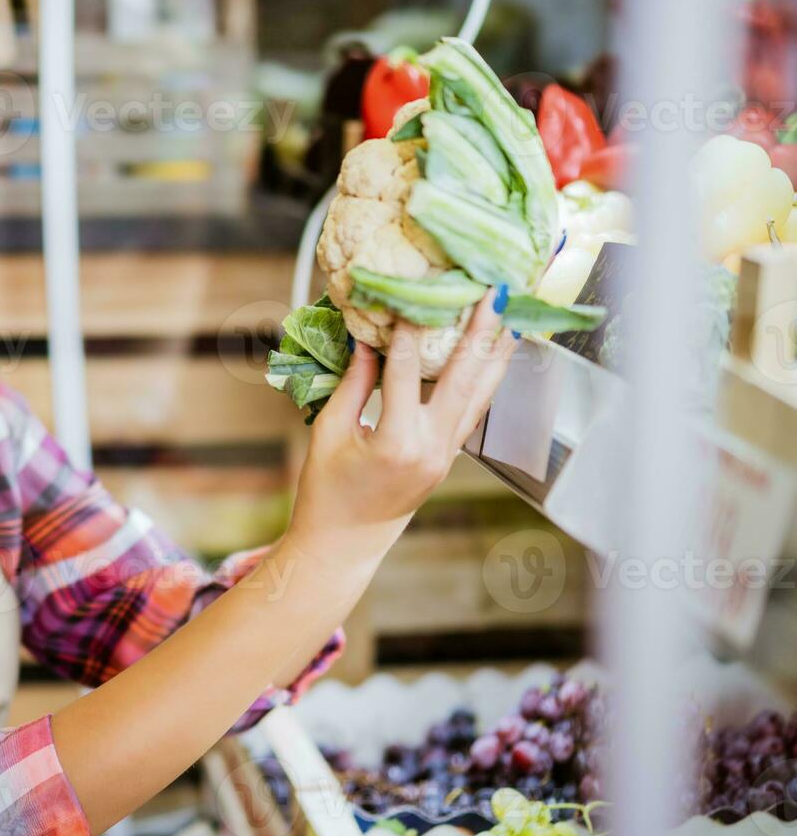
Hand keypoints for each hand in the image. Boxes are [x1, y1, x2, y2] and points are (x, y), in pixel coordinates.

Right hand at [285, 289, 515, 556]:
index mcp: (396, 441)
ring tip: (511, 315)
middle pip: (461, 378)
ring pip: (479, 395)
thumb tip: (369, 340)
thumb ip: (354, 384)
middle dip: (479, 332)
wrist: (344, 542)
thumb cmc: (326, 491)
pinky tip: (494, 357)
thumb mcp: (330, 432)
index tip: (412, 292)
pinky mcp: (448, 458)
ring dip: (495, 353)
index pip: (405, 370)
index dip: (407, 328)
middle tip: (492, 292)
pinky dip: (485, 381)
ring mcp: (445, 455)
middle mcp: (431, 447)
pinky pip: (472, 412)